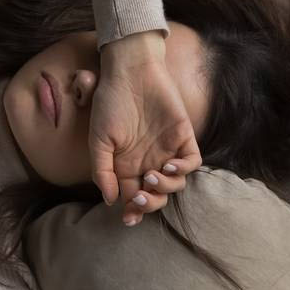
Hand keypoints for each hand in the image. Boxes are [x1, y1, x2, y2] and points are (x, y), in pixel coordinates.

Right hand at [89, 33, 202, 225]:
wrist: (130, 72)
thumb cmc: (111, 103)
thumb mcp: (98, 139)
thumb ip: (102, 171)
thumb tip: (109, 200)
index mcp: (127, 165)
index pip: (133, 197)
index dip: (133, 211)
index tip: (128, 218)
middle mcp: (148, 161)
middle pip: (156, 195)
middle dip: (149, 204)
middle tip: (139, 197)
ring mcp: (167, 150)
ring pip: (175, 184)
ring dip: (164, 188)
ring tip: (151, 176)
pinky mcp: (183, 137)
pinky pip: (192, 162)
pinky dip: (183, 169)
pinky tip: (169, 165)